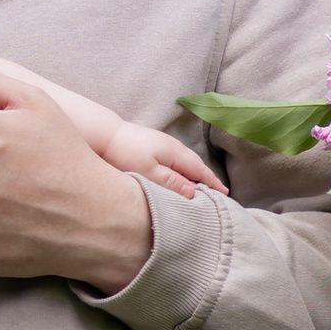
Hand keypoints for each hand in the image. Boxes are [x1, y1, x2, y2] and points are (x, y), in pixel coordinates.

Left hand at [100, 122, 226, 199]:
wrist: (105, 134)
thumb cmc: (125, 153)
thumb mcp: (149, 172)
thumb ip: (171, 182)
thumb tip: (193, 192)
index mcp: (175, 153)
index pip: (200, 170)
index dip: (213, 183)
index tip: (225, 194)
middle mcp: (173, 146)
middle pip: (196, 165)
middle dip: (208, 179)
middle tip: (218, 194)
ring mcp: (163, 144)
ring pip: (186, 162)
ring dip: (196, 174)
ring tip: (202, 188)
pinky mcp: (153, 145)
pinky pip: (176, 160)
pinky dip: (183, 169)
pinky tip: (179, 176)